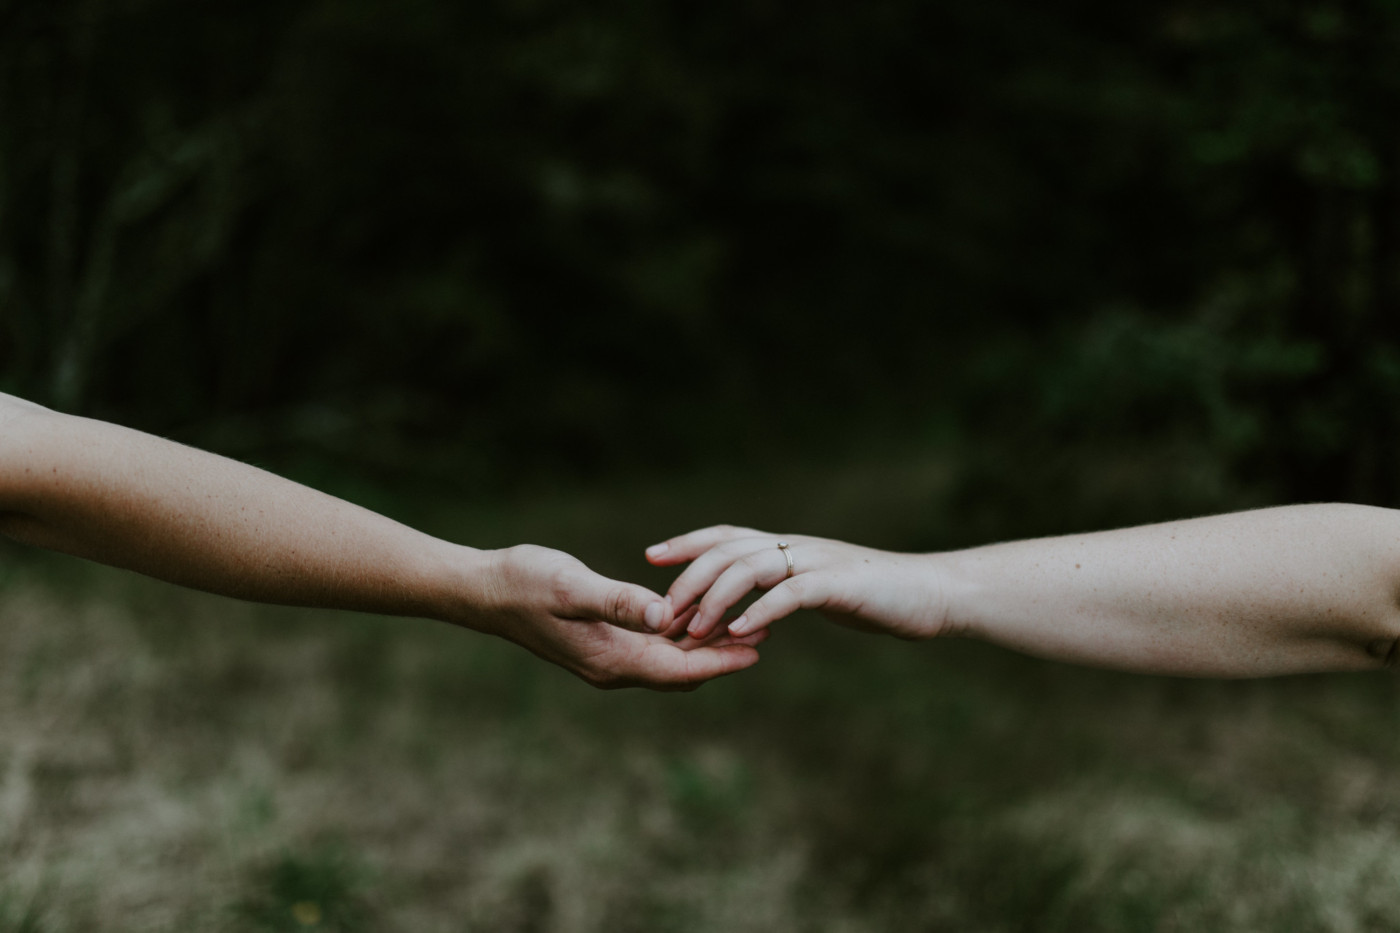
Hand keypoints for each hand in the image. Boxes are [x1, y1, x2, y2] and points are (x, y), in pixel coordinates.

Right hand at [462, 544, 767, 689]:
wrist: (484, 590)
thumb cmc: (525, 583)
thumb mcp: (573, 588)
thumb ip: (619, 602)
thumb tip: (666, 617)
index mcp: (611, 661)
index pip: (680, 670)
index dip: (721, 661)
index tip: (761, 649)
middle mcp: (614, 668)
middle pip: (683, 670)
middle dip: (723, 655)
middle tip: (768, 631)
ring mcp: (608, 657)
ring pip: (670, 658)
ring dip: (706, 644)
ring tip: (747, 622)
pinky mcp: (603, 642)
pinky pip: (653, 646)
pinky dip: (681, 634)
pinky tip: (699, 613)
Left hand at [645, 526, 947, 640]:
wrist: (933, 594)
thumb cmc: (877, 597)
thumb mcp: (820, 591)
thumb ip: (783, 595)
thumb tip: (748, 616)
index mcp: (789, 547)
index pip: (728, 535)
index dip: (688, 543)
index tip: (651, 556)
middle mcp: (797, 547)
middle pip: (728, 550)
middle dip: (689, 578)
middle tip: (662, 611)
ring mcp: (817, 562)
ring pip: (751, 568)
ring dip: (717, 600)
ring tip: (694, 630)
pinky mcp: (838, 585)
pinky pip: (790, 594)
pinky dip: (762, 612)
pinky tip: (741, 634)